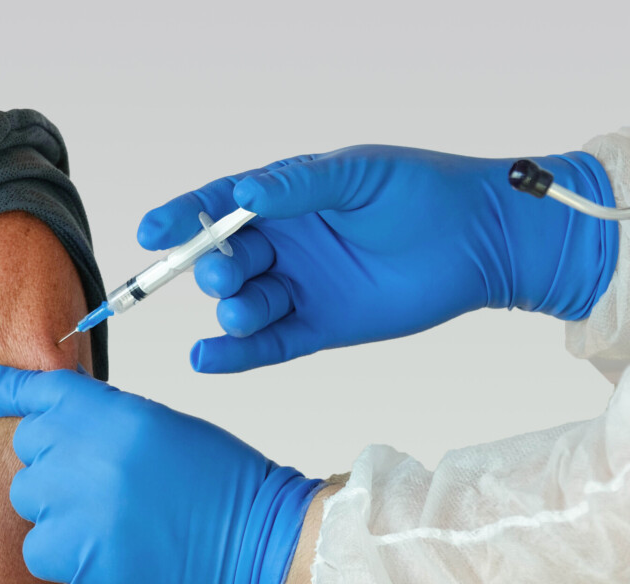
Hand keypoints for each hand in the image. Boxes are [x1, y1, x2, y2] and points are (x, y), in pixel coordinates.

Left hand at [0, 365, 321, 583]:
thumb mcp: (161, 426)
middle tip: (99, 480)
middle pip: (29, 444)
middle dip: (53, 458)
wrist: (260, 545)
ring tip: (109, 518)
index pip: (40, 391)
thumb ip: (103, 418)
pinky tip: (103, 548)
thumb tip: (55, 421)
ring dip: (55, 506)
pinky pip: (35, 547)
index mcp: (115, 414)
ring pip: (27, 496)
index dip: (5, 390)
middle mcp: (89, 455)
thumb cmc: (219, 483)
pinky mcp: (77, 558)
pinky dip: (59, 551)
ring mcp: (79, 507)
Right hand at [137, 146, 619, 372]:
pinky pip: (266, 347)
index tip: (150, 231)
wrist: (482, 242)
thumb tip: (243, 195)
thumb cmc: (423, 192)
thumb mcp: (360, 175)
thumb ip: (300, 186)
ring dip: (231, 311)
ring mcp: (298, 290)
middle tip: (221, 274)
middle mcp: (282, 246)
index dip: (180, 218)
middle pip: (222, 261)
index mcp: (283, 201)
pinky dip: (234, 356)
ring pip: (242, 306)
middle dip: (211, 269)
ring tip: (242, 311)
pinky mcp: (318, 329)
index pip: (217, 208)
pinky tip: (205, 359)